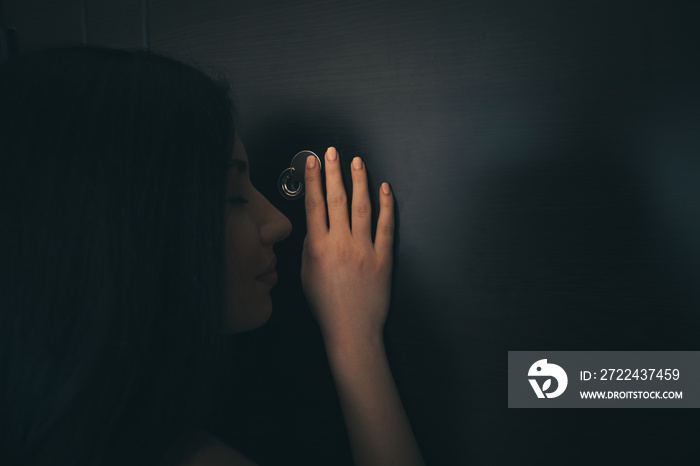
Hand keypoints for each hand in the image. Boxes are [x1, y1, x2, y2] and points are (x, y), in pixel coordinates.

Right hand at [300, 147, 394, 347]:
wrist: (352, 329)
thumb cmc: (328, 307)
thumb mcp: (307, 275)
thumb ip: (311, 248)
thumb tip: (316, 227)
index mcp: (319, 248)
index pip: (314, 205)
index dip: (312, 180)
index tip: (311, 162)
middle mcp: (341, 244)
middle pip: (337, 199)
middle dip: (333, 171)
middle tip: (332, 152)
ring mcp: (364, 249)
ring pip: (362, 207)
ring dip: (359, 181)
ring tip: (357, 163)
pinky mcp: (383, 257)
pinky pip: (386, 226)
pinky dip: (386, 206)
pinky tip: (384, 190)